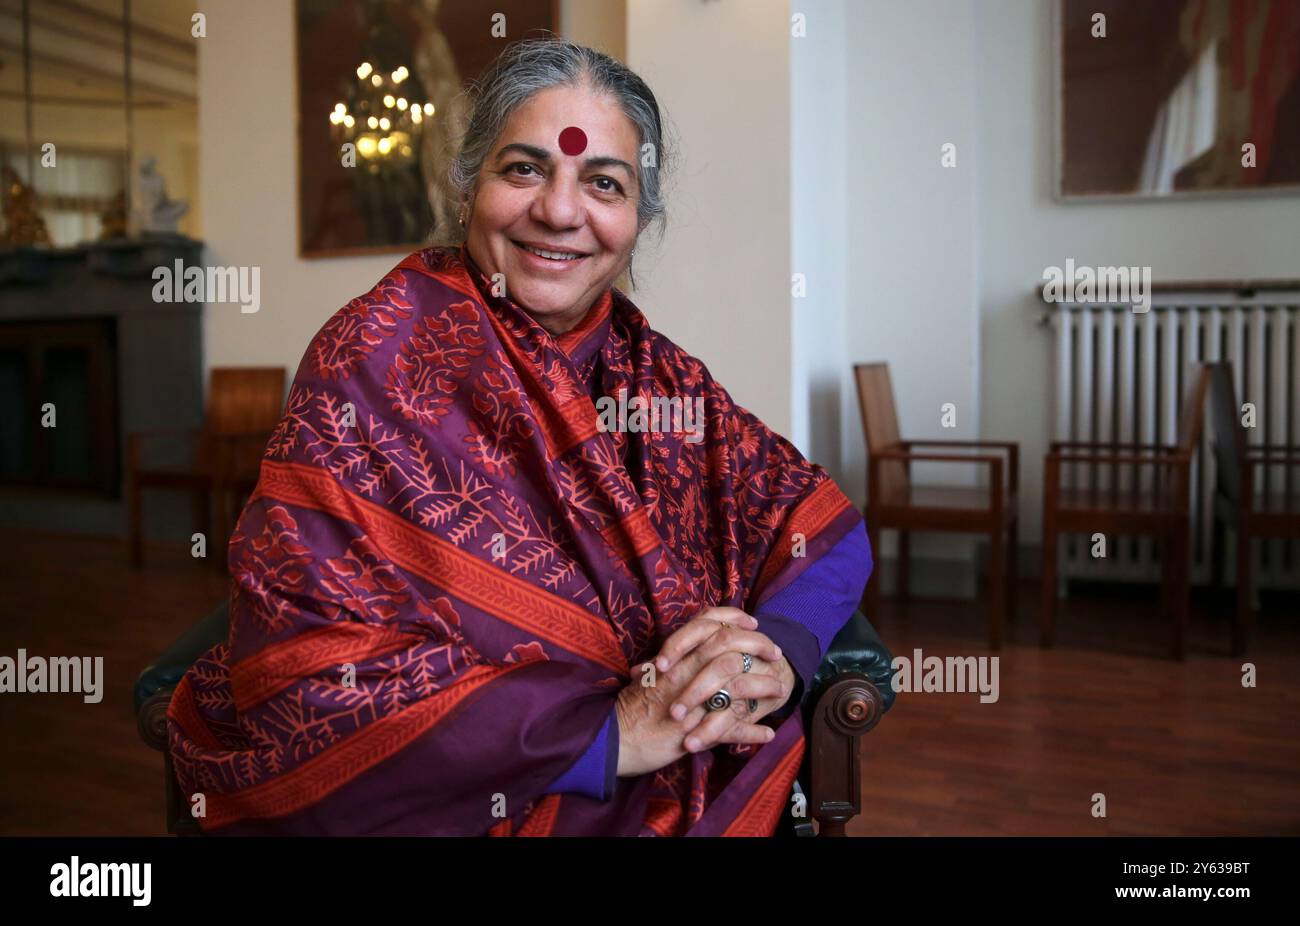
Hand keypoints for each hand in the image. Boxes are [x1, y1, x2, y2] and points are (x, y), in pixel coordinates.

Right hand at [615, 609, 780, 776]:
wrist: (616, 738)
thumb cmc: (631, 707)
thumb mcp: (649, 675)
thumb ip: (671, 662)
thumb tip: (686, 653)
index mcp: (675, 657)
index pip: (707, 623)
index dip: (733, 619)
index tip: (753, 623)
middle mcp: (684, 672)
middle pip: (728, 645)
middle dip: (758, 645)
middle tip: (776, 653)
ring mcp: (692, 701)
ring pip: (737, 684)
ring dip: (763, 686)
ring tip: (780, 691)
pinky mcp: (696, 730)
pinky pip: (731, 729)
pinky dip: (752, 732)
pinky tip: (767, 734)